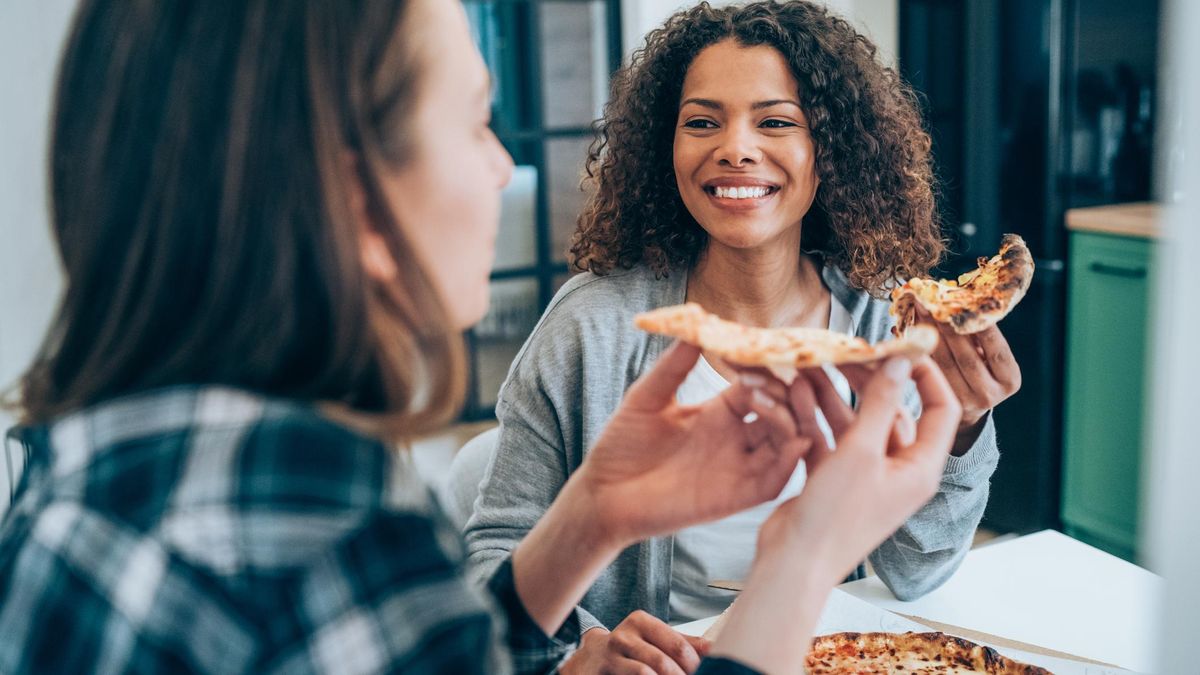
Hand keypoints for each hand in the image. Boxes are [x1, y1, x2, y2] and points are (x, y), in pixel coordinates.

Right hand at [560, 612, 710, 674]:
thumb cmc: (629, 650)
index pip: (678, 645)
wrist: (588, 660)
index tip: (706, 674)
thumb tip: (715, 649)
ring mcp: (610, 657)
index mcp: (641, 622)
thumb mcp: (653, 639)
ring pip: (645, 674)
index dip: (695, 666)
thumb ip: (683, 643)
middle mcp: (623, 636)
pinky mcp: (602, 674)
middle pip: (662, 662)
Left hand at [572, 340, 811, 545]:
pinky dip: (791, 459)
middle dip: (794, 391)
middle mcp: (736, 437)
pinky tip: (794, 438)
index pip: (760, 384)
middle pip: (784, 411)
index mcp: (720, 411)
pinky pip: (776, 479)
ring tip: (791, 396)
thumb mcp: (647, 397)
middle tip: (795, 372)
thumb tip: (696, 326)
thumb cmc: (621, 445)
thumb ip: (673, 365)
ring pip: (787, 441)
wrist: (604, 494)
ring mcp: (738, 467)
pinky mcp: (737, 497)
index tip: (774, 347)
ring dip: (795, 418)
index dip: (769, 367)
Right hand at [763, 357, 961, 581]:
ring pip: (855, 422)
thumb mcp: (861, 452)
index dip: (926, 375)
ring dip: (833, 396)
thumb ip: (882, 403)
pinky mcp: (834, 480)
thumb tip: (902, 361)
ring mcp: (865, 476)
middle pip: (891, 411)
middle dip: (868, 380)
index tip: (903, 347)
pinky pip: (830, 438)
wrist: (795, 563)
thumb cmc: (835, 516)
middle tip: (847, 350)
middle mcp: (897, 471)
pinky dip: (815, 418)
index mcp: (919, 468)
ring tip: (810, 368)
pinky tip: (796, 395)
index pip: (940, 410)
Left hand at [915, 309, 1019, 451]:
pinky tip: (906, 329)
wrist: (970, 405)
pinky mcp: (940, 402)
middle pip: (965, 356)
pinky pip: (927, 370)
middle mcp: (989, 394)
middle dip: (947, 326)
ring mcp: (964, 402)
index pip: (996, 349)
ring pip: (943, 363)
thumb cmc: (982, 368)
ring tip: (917, 310)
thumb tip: (956, 299)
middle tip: (931, 301)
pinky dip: (917, 348)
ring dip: (928, 334)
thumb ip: (980, 334)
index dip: (981, 327)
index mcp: (1009, 379)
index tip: (965, 303)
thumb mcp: (990, 355)